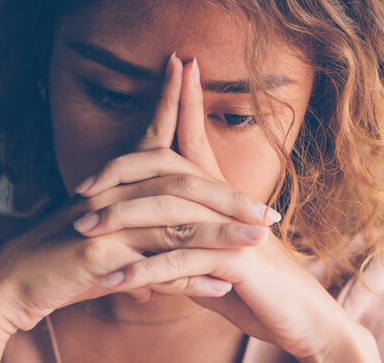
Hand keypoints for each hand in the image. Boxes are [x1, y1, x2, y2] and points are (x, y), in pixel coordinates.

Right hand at [0, 53, 277, 333]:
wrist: (7, 285)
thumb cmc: (58, 262)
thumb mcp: (105, 239)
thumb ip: (145, 237)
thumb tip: (188, 249)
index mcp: (114, 184)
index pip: (150, 136)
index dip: (170, 100)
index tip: (188, 65)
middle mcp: (112, 196)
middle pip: (180, 184)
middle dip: (229, 196)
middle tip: (271, 210)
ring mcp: (105, 224)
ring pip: (176, 223)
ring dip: (223, 233)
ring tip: (261, 240)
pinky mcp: (97, 257)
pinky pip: (154, 267)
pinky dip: (191, 279)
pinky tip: (221, 285)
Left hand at [77, 58, 379, 360]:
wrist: (302, 318)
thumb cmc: (258, 289)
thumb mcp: (215, 261)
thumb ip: (184, 246)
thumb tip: (150, 247)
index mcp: (222, 197)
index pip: (198, 139)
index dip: (185, 101)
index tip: (174, 65)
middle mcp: (228, 204)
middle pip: (171, 168)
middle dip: (124, 169)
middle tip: (80, 185)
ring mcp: (233, 230)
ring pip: (169, 213)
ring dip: (120, 221)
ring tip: (81, 232)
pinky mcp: (236, 263)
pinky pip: (179, 263)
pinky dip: (141, 273)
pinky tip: (111, 281)